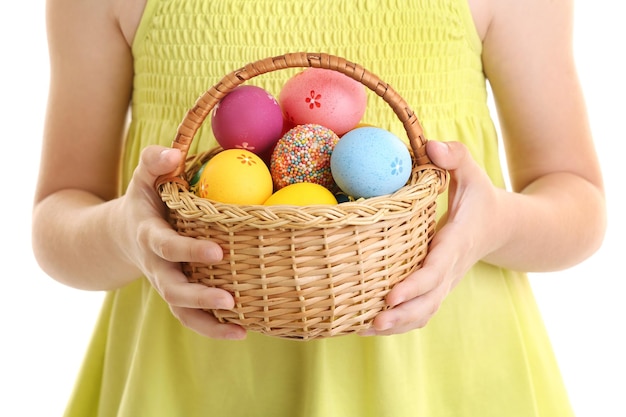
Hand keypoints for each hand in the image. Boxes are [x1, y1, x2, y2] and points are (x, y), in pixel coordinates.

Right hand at [121, 145, 246, 339]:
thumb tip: (173, 153)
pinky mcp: (176, 295)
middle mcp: (155, 265)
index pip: (166, 246)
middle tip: (229, 299)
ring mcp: (165, 283)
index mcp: (148, 235)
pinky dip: (212, 328)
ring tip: (240, 330)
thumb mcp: (143, 177)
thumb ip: (154, 161)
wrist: (120, 235)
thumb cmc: (143, 200)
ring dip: (208, 322)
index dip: (188, 251)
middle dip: (199, 297)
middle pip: (172, 288)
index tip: (218, 252)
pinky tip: (242, 330)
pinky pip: (190, 317)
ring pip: (180, 311)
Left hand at [362, 140, 498, 335]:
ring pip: (424, 312)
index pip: (437, 268)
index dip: (415, 284)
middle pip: (428, 300)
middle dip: (401, 314)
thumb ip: (454, 156)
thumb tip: (430, 145)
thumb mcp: (472, 172)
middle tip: (372, 321)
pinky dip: (399, 323)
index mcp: (456, 242)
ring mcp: (445, 282)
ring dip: (397, 324)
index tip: (391, 295)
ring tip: (364, 329)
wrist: (501, 226)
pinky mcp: (437, 287)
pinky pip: (421, 312)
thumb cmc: (479, 197)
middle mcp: (451, 268)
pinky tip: (371, 327)